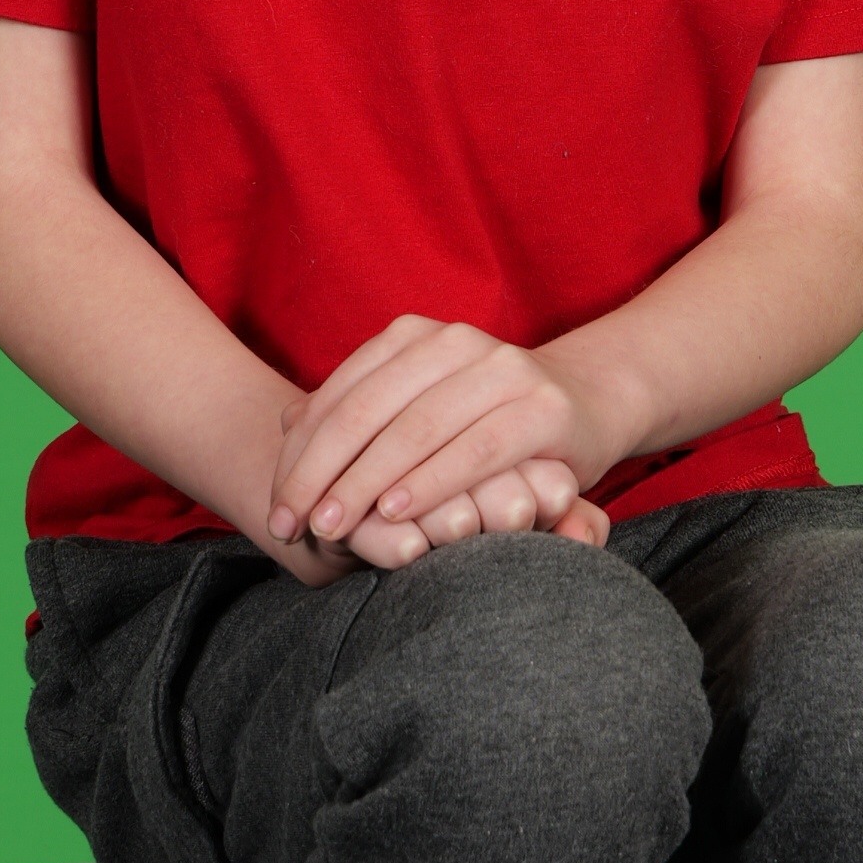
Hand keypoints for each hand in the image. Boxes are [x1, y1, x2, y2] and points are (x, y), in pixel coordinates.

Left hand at [268, 317, 624, 560]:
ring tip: (333, 526)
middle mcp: (456, 342)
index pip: (340, 397)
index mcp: (414, 336)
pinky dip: (431, 483)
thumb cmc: (484, 417)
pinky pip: (476, 450)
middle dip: (322, 474)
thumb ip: (357, 410)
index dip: (301, 455)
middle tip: (293, 525)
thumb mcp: (417, 403)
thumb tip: (283, 423)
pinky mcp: (543, 409)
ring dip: (366, 483)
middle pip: (368, 413)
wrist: (586, 401)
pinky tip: (397, 513)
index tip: (275, 507)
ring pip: (416, 431)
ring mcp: (503, 371)